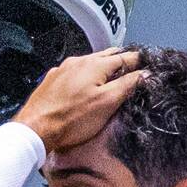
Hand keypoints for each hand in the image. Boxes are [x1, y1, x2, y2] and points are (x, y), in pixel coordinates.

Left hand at [13, 48, 144, 151]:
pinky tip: (87, 86)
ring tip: (113, 77)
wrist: (35, 130)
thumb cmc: (72, 119)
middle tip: (135, 70)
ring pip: (90, 63)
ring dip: (104, 68)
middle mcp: (78, 61)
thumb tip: (145, 73)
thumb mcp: (107, 103)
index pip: (126, 57)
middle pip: (107, 56)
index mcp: (95, 64)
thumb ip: (128, 85)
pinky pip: (75, 72)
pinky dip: (86, 75)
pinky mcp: (52, 80)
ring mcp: (63, 69)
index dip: (141, 62)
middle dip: (123, 61)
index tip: (151, 66)